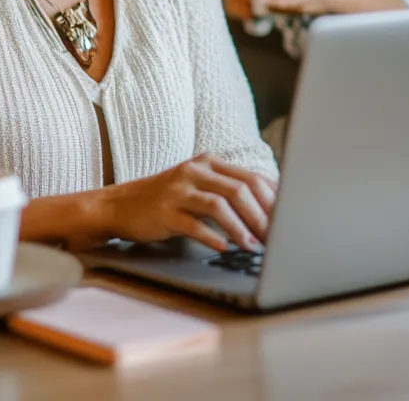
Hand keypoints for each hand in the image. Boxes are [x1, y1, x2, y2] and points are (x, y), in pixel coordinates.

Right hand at [104, 154, 276, 251]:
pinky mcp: (165, 210)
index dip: (273, 200)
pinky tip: (224, 246)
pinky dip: (212, 236)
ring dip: (240, 227)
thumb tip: (271, 207)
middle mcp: (195, 170)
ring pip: (219, 204)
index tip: (287, 220)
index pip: (251, 178)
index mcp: (209, 162)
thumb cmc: (168, 198)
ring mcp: (178, 189)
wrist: (121, 204)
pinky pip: (193, 223)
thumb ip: (230, 190)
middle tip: (275, 237)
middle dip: (262, 215)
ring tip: (253, 245)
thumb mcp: (200, 186)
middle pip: (239, 189)